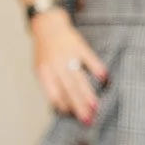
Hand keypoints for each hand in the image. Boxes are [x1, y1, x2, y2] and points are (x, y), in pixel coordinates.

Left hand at [31, 8, 107, 123]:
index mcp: (44, 71)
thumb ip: (49, 85)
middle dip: (77, 106)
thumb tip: (58, 106)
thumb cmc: (45, 51)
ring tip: (95, 107)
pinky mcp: (79, 46)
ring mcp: (67, 55)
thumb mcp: (40, 68)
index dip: (61, 104)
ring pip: (78, 78)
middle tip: (87, 119)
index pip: (53, 92)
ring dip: (87, 93)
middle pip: (67, 89)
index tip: (70, 115)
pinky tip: (104, 79)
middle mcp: (55, 64)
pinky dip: (97, 68)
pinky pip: (89, 58)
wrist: (47, 25)